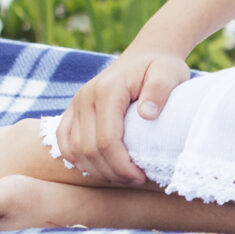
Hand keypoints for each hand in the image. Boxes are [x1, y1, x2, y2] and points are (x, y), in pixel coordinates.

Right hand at [53, 48, 187, 185]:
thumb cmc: (161, 67)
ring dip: (96, 170)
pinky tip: (99, 168)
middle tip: (134, 180)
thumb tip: (147, 115)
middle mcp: (86, 96)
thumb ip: (160, 91)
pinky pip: (64, 142)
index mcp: (108, 89)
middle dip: (111, 172)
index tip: (141, 176)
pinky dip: (77, 160)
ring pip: (74, 150)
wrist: (147, 54)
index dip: (121, 165)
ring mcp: (76, 103)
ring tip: (121, 177)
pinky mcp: (73, 110)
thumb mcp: (170, 73)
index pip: (106, 140)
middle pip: (88, 150)